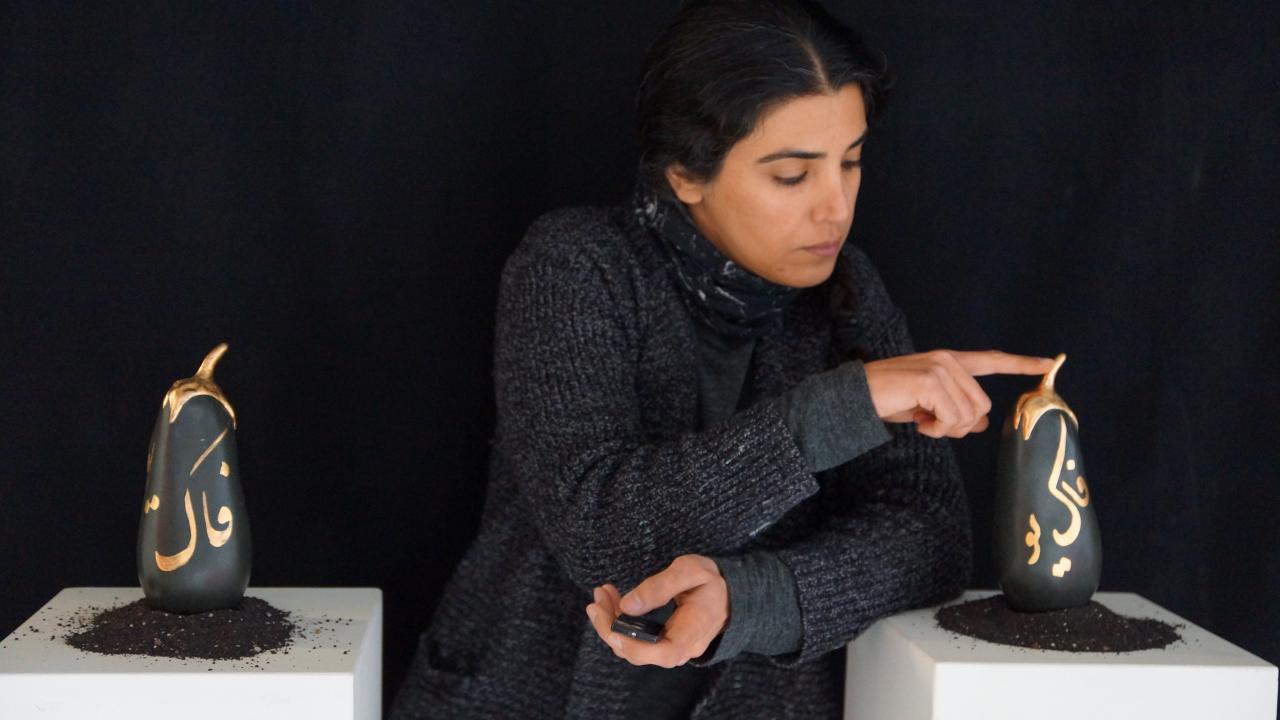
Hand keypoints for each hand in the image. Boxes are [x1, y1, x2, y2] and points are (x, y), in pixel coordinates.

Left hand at [585, 554, 728, 667]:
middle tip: (596, 599)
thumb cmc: (712, 581)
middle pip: (638, 653)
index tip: (610, 625)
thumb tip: (628, 605)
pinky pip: (636, 641)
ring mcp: (672, 649)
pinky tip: (612, 601)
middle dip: (609, 627)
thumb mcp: (691, 570)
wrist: (730, 594)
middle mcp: (682, 648)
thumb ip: (661, 586)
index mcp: (694, 631)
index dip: (633, 646)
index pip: (662, 653)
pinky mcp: (663, 644)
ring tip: (601, 594)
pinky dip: (620, 622)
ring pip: (632, 648)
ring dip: (611, 623)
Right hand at [864, 350, 1055, 438]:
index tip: (1049, 361)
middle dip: (960, 425)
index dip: (1021, 363)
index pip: (991, 360)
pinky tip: (918, 422)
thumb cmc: (886, 400)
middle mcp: (947, 360)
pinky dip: (936, 429)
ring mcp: (940, 368)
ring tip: (922, 422)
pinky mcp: (930, 381)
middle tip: (931, 425)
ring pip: (969, 415)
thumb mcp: (927, 408)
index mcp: (948, 361)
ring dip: (946, 429)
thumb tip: (982, 424)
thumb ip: (956, 411)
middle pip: (982, 405)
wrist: (854, 398)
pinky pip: (952, 418)